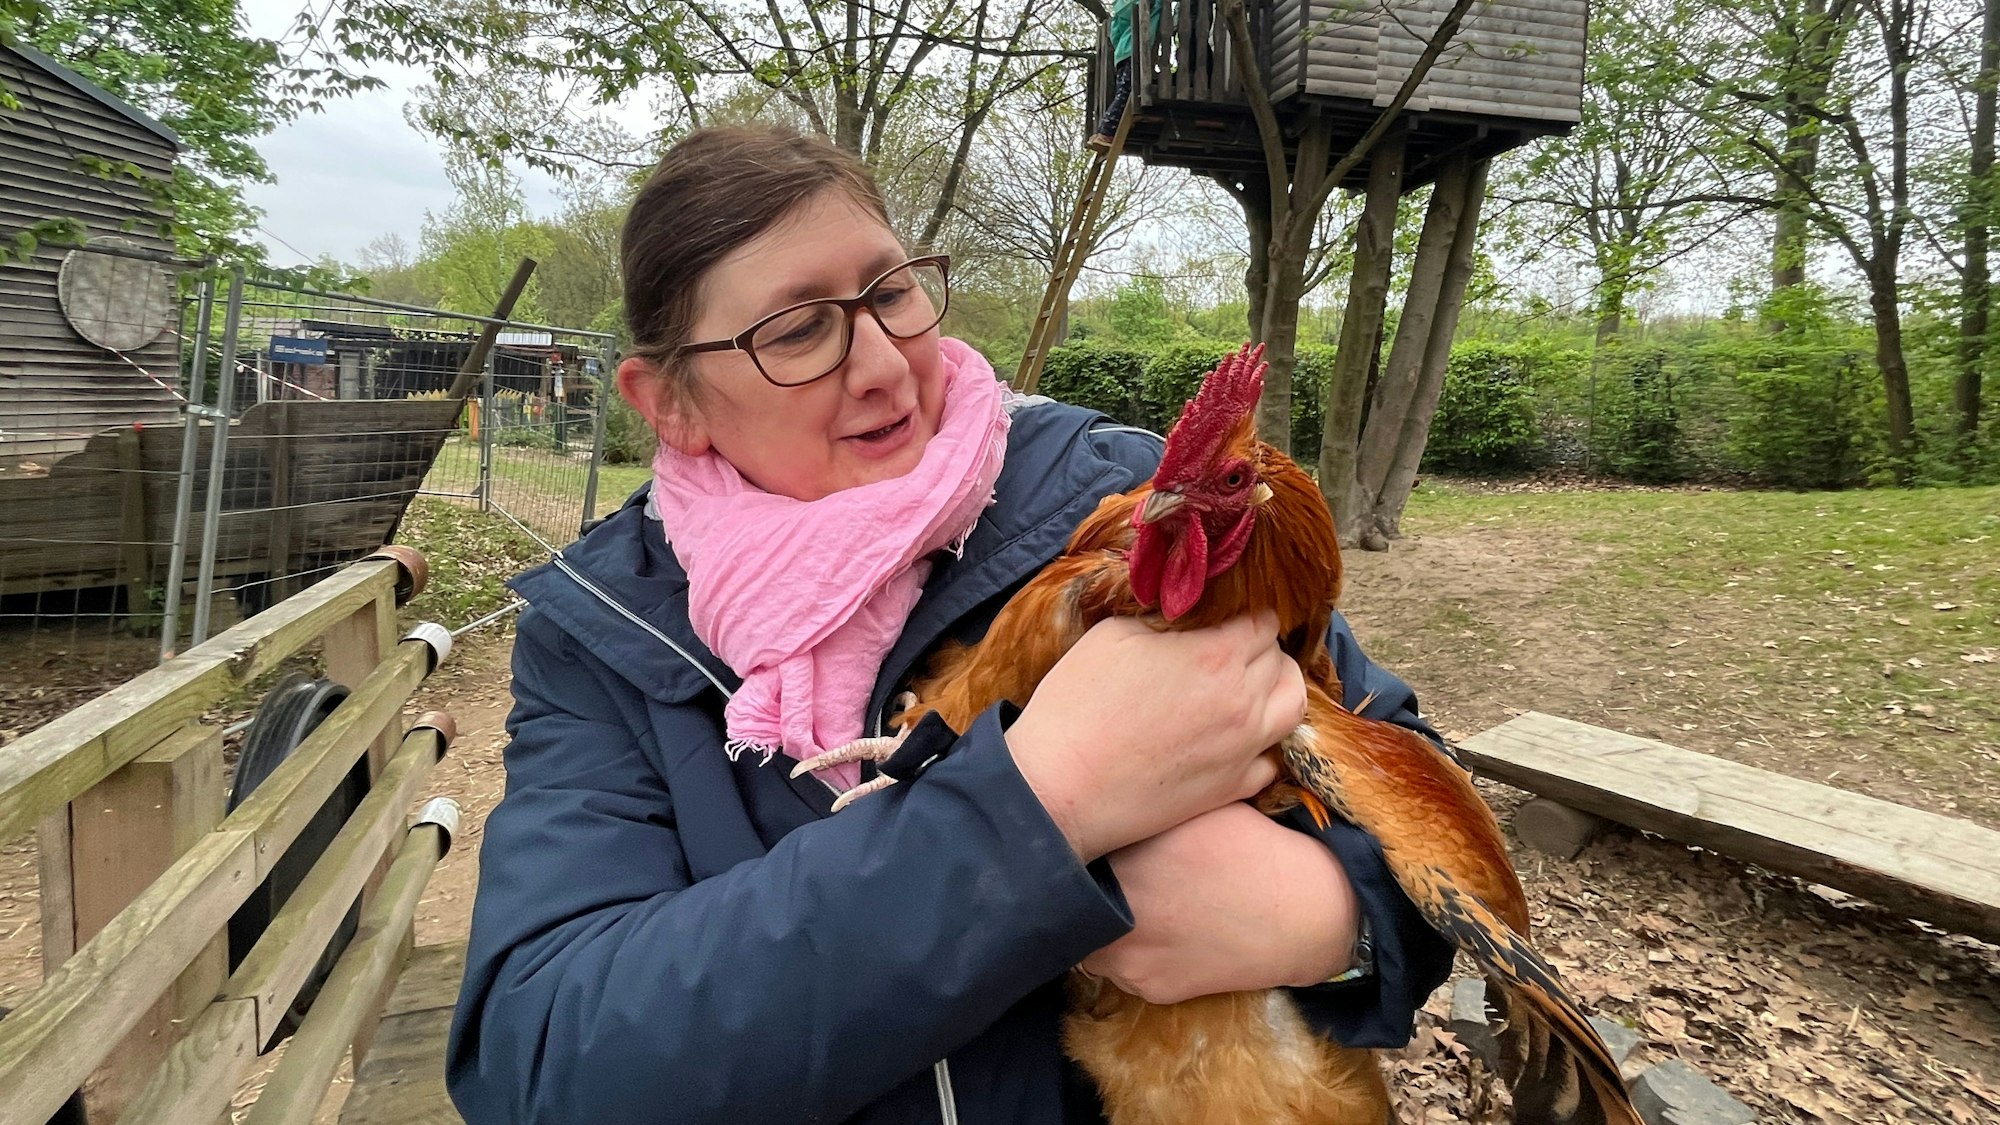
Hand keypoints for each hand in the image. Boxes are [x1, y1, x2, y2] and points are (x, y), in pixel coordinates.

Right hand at [1005, 611, 1304, 859]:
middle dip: (1260, 648)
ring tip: (1250, 688)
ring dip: (1278, 689)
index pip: (1264, 619)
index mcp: (1216, 654)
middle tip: (1229, 651)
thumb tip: (1184, 612)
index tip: (1224, 619)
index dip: (1244, 614)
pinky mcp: (1233, 787)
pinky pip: (1272, 758)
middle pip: (1281, 660)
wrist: (1061, 787)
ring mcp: (1244, 748)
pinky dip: (1264, 743)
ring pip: (1293, 707)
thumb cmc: (1076, 705)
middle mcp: (1243, 700)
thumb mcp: (1112, 634)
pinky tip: (1235, 737)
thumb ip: (1164, 616)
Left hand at [1080, 803, 1359, 1004]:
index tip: (1091, 837)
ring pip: (1089, 938)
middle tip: (1110, 874)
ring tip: (1138, 906)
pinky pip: (1119, 969)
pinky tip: (1164, 934)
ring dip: (1101, 922)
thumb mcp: (1200, 805)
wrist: (1304, 915)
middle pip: (1075, 894)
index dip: (1078, 842)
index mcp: (1127, 851)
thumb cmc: (1256, 847)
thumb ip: (1148, 805)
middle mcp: (1119, 903)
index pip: (1073, 846)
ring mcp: (1128, 952)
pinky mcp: (1146, 987)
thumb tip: (1105, 794)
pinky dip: (1131, 952)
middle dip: (1087, 884)